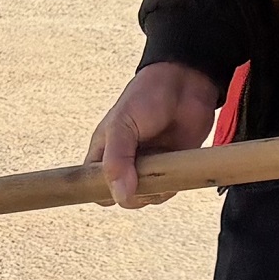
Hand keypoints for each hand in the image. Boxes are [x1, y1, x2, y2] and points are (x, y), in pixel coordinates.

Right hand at [90, 62, 225, 206]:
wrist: (184, 83)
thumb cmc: (145, 96)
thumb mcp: (122, 125)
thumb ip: (117, 160)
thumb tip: (120, 197)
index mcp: (103, 152)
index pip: (93, 186)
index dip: (102, 192)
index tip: (119, 185)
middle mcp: (124, 163)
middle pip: (122, 196)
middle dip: (136, 191)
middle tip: (146, 171)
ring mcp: (148, 167)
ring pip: (147, 197)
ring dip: (156, 188)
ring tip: (161, 162)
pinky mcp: (170, 168)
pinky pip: (168, 190)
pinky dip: (172, 184)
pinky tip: (173, 164)